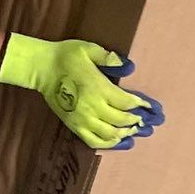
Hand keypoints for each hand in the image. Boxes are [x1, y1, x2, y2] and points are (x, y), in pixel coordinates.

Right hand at [0, 34, 162, 151]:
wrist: (40, 68)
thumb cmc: (66, 56)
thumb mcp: (89, 49)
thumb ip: (110, 58)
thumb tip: (130, 67)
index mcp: (97, 87)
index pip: (126, 102)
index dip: (142, 106)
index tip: (153, 107)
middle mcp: (92, 107)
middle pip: (122, 120)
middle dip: (138, 121)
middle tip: (148, 121)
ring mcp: (82, 119)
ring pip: (110, 134)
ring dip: (126, 134)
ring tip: (136, 131)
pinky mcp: (74, 126)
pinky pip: (94, 141)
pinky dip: (109, 144)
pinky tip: (119, 142)